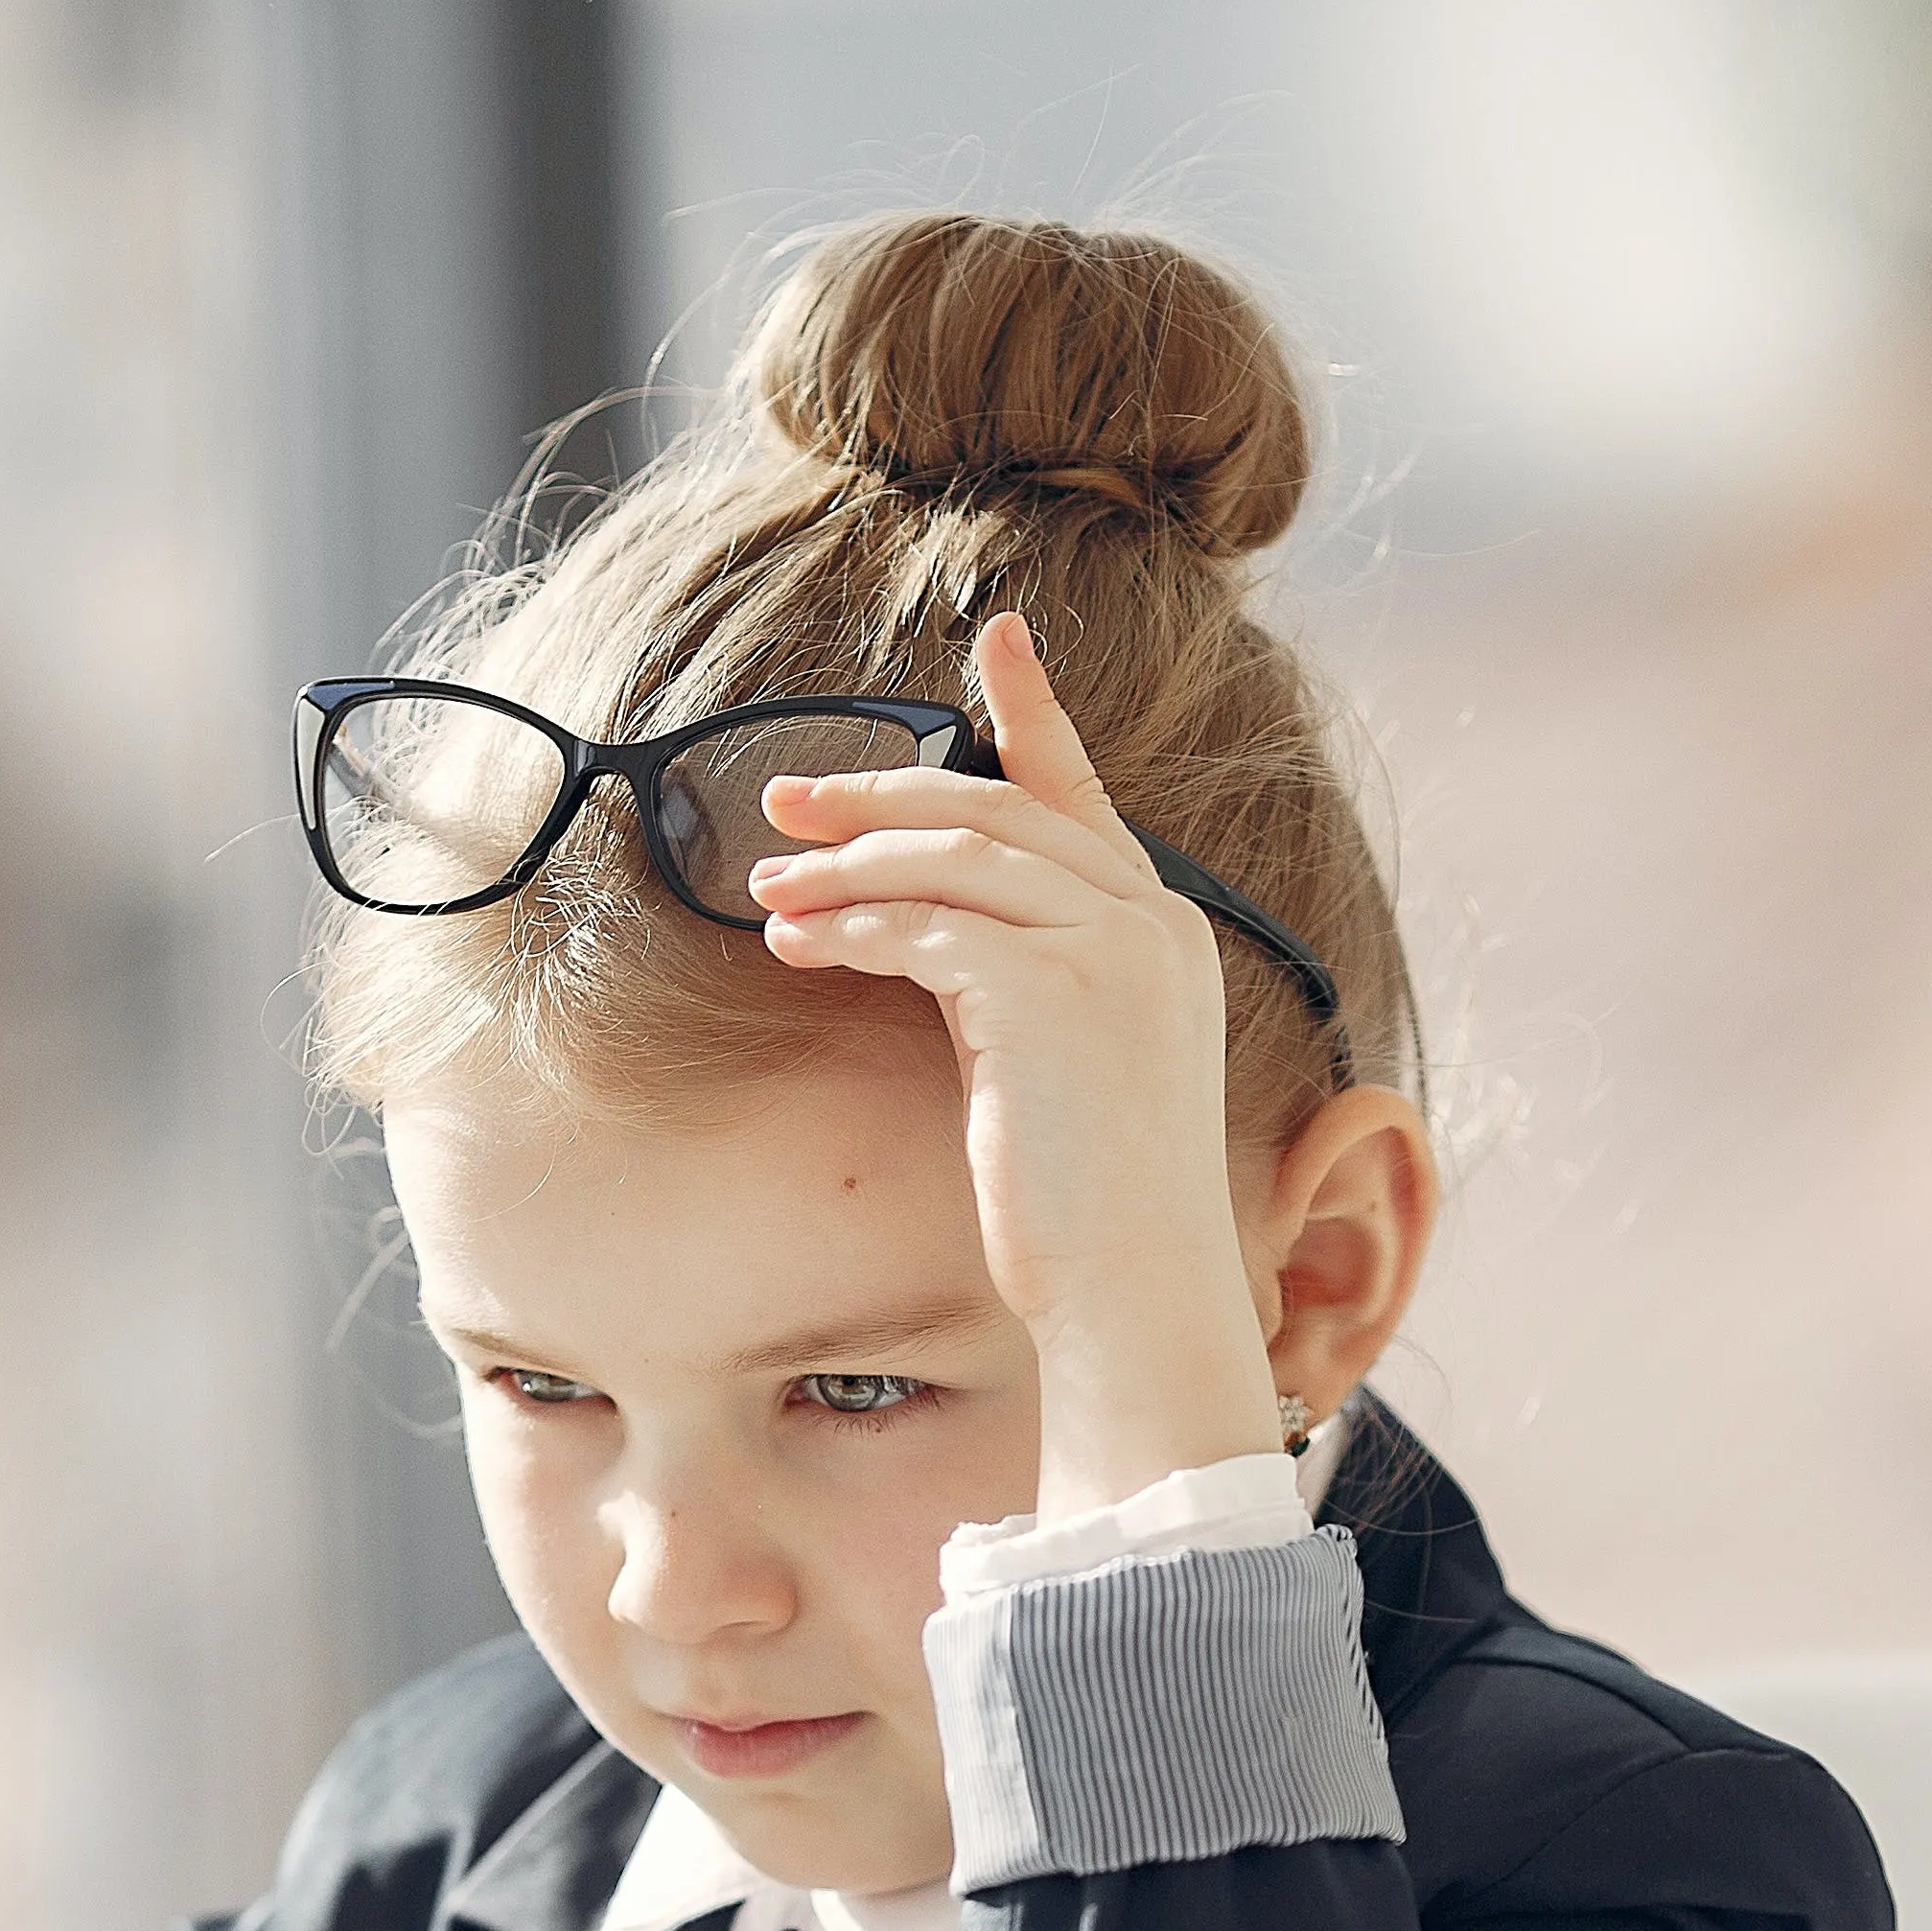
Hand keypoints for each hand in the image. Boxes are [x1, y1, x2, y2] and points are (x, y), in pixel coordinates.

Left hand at [747, 610, 1278, 1513]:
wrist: (1138, 1294)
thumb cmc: (1094, 1210)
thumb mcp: (1072, 1072)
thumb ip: (1025, 986)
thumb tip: (927, 943)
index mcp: (1164, 934)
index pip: (1085, 795)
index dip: (1035, 710)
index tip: (995, 636)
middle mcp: (1149, 926)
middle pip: (996, 810)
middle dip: (880, 794)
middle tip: (784, 802)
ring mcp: (1108, 955)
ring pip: (953, 859)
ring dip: (845, 867)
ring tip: (766, 888)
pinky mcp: (1051, 998)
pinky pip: (927, 930)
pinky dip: (853, 928)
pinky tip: (799, 943)